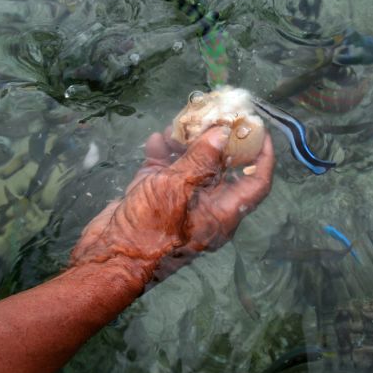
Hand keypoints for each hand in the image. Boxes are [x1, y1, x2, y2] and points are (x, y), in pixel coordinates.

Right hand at [70, 125, 274, 281]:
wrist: (109, 259)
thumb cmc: (150, 230)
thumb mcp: (178, 189)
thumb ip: (201, 159)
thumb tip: (223, 133)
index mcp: (222, 212)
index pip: (256, 183)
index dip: (263, 156)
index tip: (259, 128)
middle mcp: (205, 206)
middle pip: (222, 167)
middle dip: (217, 139)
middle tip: (212, 113)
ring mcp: (179, 202)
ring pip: (191, 164)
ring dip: (185, 142)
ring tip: (178, 123)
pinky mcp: (154, 197)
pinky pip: (164, 170)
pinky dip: (161, 153)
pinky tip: (156, 138)